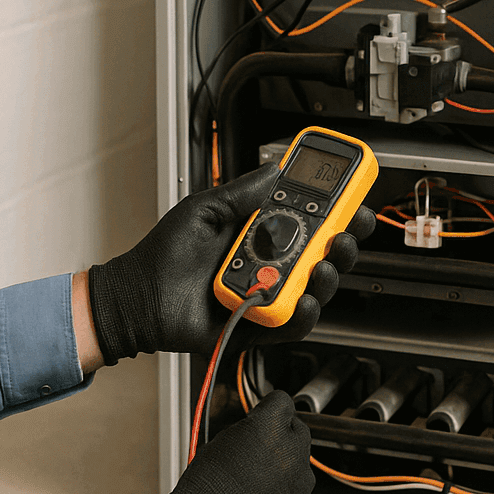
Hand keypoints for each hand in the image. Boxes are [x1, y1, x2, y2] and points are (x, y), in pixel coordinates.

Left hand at [88, 164, 374, 362]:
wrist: (138, 296)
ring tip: (322, 264)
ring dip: (328, 275)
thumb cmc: (165, 256)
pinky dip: (304, 312)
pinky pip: (293, 323)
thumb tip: (276, 168)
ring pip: (316, 289)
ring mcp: (268, 295)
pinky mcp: (260, 325)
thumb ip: (242, 192)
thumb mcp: (204, 210)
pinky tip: (304, 299)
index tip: (355, 199)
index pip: (311, 222)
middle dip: (344, 242)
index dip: (338, 212)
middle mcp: (271, 265)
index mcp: (262, 235)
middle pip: (324, 255)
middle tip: (346, 231)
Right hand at [147, 392, 313, 493]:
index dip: (269, 409)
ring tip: (249, 491)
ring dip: (282, 475)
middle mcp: (293, 456)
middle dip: (281, 440)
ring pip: (298, 473)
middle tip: (257, 453)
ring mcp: (300, 490)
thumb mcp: (218, 446)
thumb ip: (248, 434)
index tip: (262, 415)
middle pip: (297, 434)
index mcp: (271, 430)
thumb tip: (256, 434)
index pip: (282, 402)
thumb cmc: (203, 493)